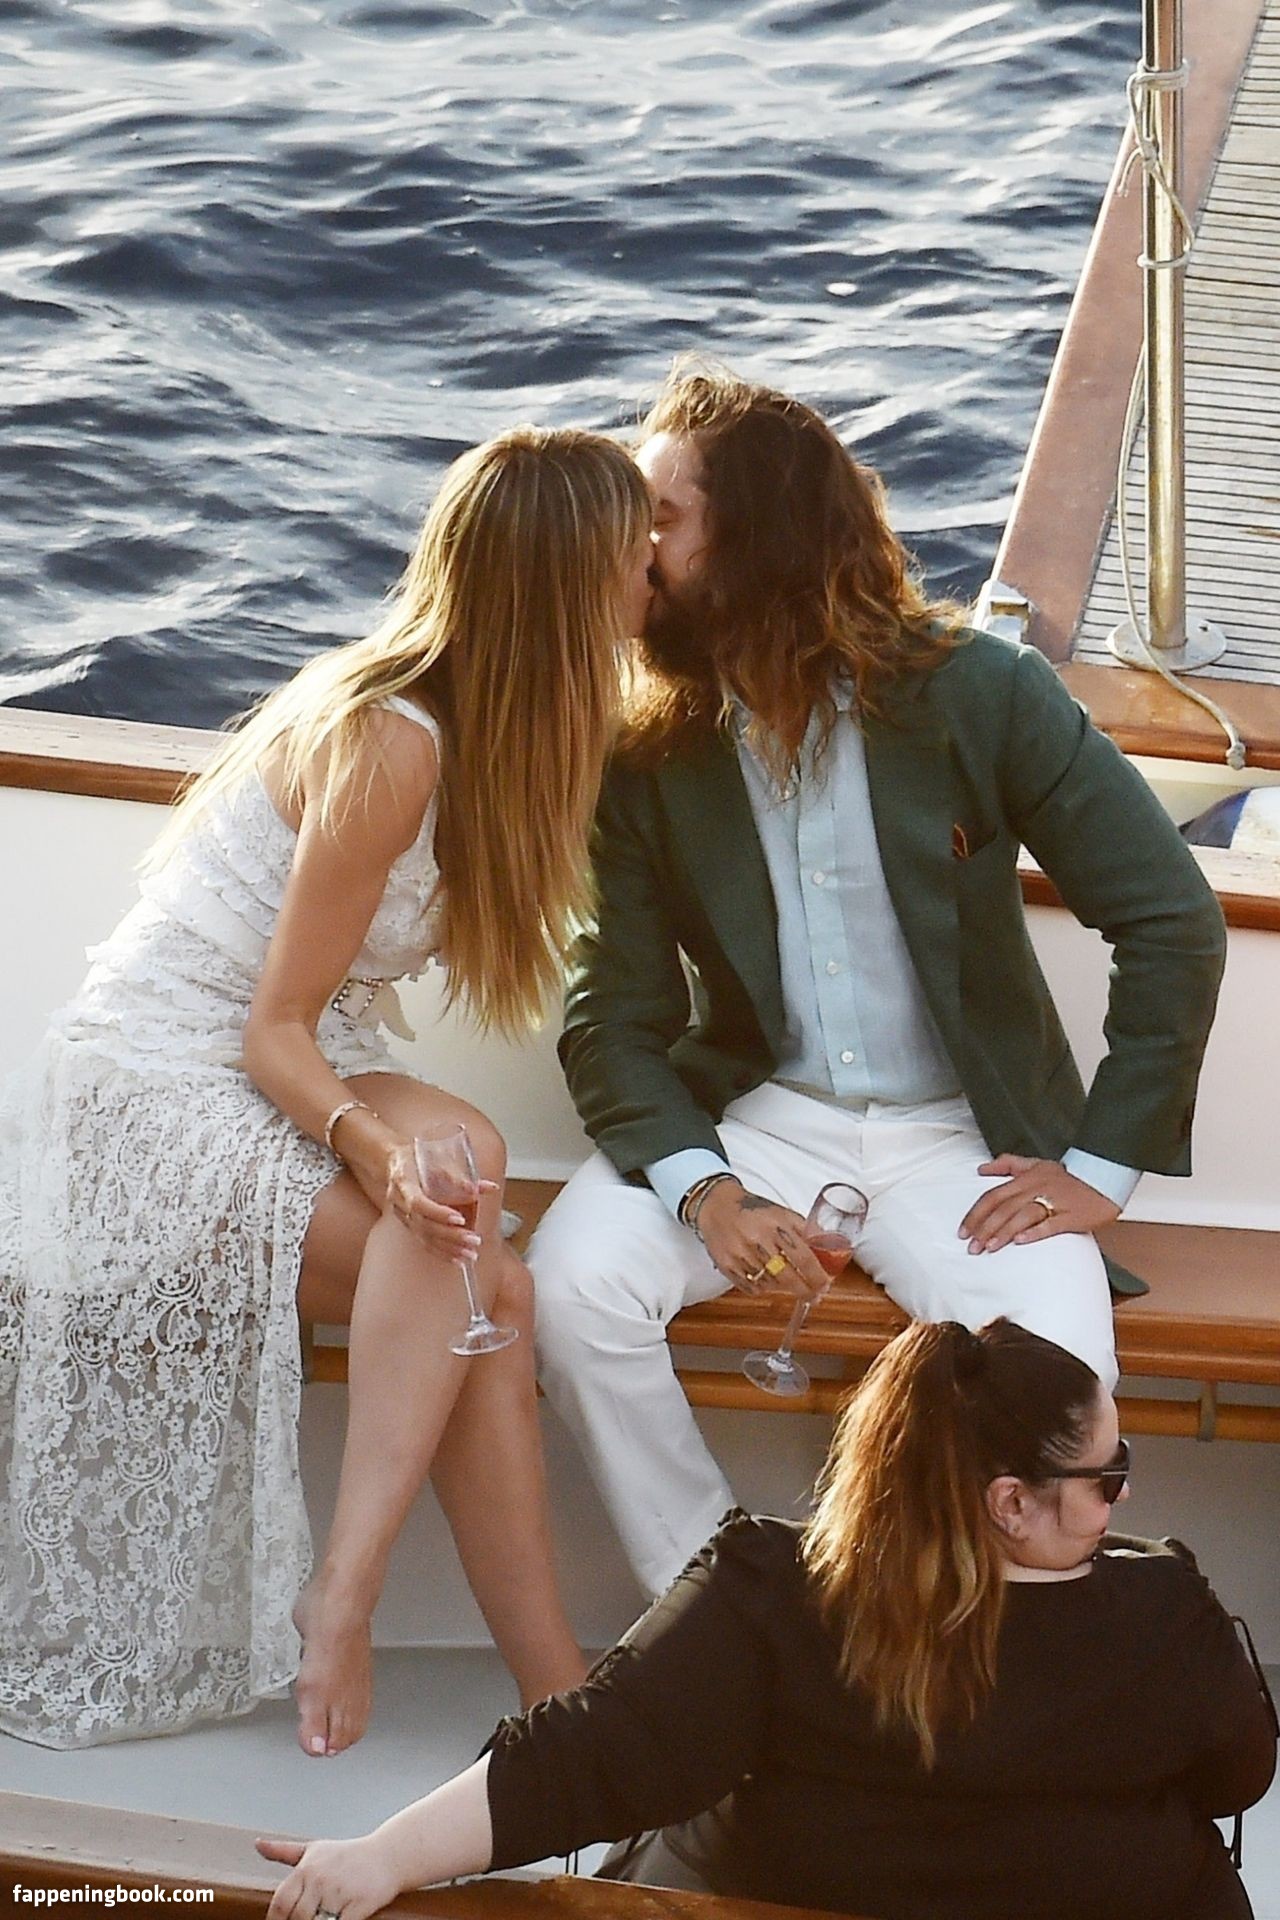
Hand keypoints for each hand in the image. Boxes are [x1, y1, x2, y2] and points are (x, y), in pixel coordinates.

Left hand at [256, 1831, 401, 1919]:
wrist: (388, 1855)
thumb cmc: (349, 1854)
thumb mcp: (314, 1849)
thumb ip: (283, 1851)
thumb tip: (258, 1844)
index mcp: (306, 1867)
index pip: (281, 1903)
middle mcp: (321, 1878)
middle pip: (298, 1917)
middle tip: (310, 1917)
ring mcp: (339, 1892)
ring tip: (326, 1915)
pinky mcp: (359, 1904)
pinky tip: (339, 1918)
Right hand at [383, 1140, 494, 1262]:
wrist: (393, 1162)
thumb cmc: (415, 1157)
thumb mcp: (435, 1158)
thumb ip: (461, 1176)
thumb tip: (488, 1187)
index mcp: (404, 1182)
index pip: (418, 1203)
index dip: (439, 1213)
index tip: (459, 1219)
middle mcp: (400, 1203)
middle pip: (424, 1225)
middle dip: (451, 1235)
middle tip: (473, 1240)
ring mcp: (402, 1217)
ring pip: (425, 1238)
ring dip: (449, 1248)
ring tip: (470, 1254)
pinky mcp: (409, 1226)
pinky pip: (424, 1243)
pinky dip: (442, 1253)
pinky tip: (458, 1260)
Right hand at [695, 1182, 828, 1299]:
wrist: (717, 1206)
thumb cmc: (752, 1210)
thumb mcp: (782, 1213)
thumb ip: (804, 1230)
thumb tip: (826, 1247)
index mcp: (777, 1226)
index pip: (804, 1258)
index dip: (817, 1276)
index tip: (824, 1284)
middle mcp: (759, 1241)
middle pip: (788, 1277)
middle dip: (805, 1290)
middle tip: (813, 1295)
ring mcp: (742, 1255)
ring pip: (770, 1285)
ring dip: (783, 1287)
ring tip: (787, 1280)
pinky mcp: (727, 1266)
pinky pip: (751, 1288)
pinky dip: (762, 1287)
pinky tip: (765, 1278)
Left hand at [959, 1156, 1120, 1254]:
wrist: (1105, 1178)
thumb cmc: (1069, 1176)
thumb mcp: (1036, 1164)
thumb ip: (1008, 1164)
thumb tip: (981, 1169)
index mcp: (1026, 1178)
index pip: (993, 1196)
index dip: (976, 1214)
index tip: (963, 1231)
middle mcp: (1036, 1188)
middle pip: (1004, 1208)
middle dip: (985, 1228)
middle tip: (972, 1247)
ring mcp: (1054, 1202)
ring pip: (1023, 1216)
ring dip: (1004, 1232)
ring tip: (990, 1248)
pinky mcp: (1071, 1216)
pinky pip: (1050, 1224)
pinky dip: (1034, 1232)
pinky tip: (1020, 1242)